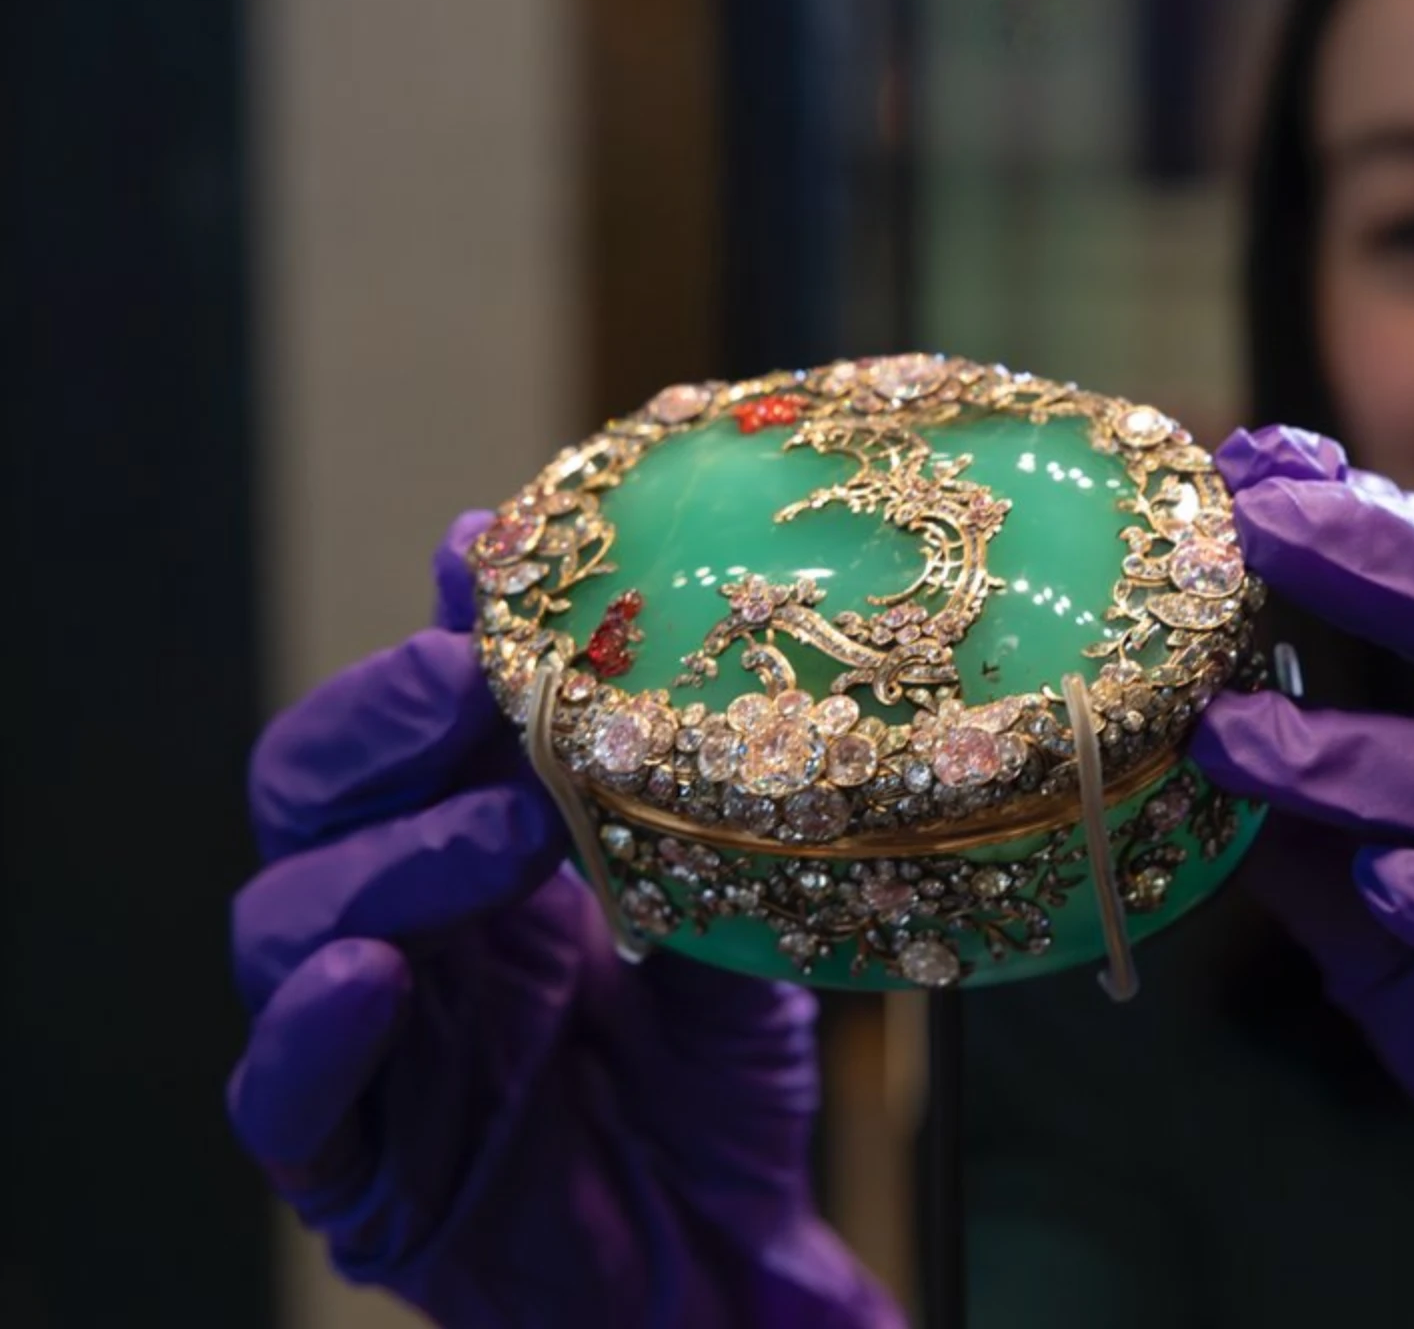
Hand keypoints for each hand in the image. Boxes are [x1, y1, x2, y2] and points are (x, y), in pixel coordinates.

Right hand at [228, 513, 897, 1328]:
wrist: (728, 1260)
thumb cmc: (719, 1084)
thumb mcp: (727, 917)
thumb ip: (680, 799)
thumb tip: (682, 643)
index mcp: (469, 852)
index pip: (410, 722)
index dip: (438, 640)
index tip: (490, 560)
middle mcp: (395, 927)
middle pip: (313, 790)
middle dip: (384, 721)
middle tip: (469, 676)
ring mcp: (361, 1041)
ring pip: (285, 919)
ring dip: (387, 857)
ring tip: (503, 828)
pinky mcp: (350, 1166)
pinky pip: (282, 1099)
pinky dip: (311, 1034)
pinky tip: (369, 976)